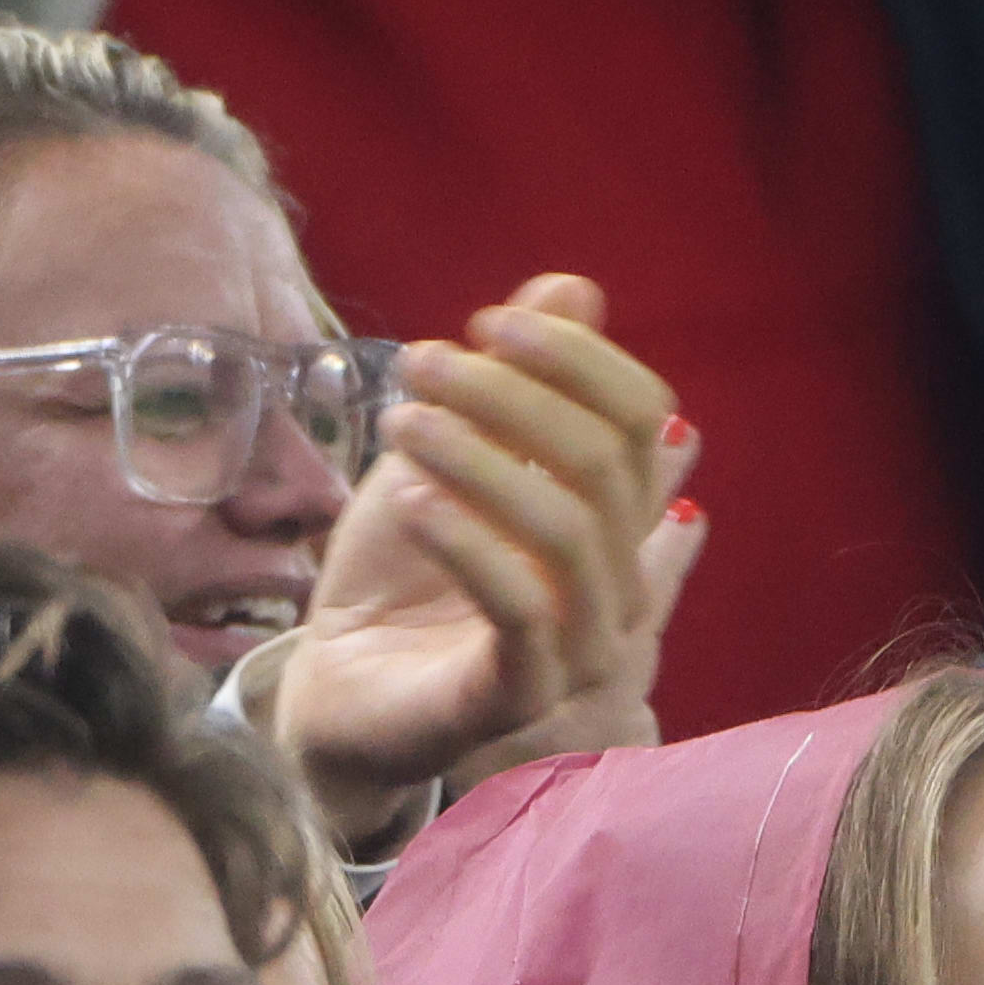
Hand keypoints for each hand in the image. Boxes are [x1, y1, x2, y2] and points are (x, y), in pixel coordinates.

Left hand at [277, 272, 684, 850]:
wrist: (341, 690)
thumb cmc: (401, 574)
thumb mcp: (452, 453)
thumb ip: (514, 382)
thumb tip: (574, 286)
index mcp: (616, 522)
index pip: (642, 419)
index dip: (577, 356)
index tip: (490, 321)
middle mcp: (619, 588)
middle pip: (607, 464)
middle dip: (511, 396)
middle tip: (422, 363)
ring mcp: (580, 651)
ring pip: (568, 530)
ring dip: (479, 455)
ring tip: (401, 420)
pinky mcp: (523, 698)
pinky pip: (523, 609)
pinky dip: (466, 538)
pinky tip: (410, 497)